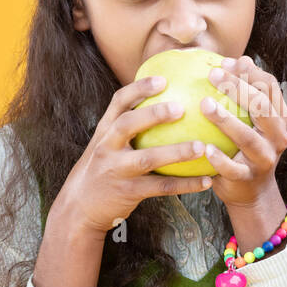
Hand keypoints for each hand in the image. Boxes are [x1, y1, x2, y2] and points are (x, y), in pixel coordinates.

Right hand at [54, 75, 214, 236]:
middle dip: (153, 114)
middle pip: (127, 125)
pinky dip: (185, 184)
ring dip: (177, 152)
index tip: (163, 79)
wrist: (80, 207)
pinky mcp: (128, 192)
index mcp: (104, 131)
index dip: (139, 88)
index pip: (118, 102)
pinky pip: (161, 187)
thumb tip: (164, 99)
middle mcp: (107, 147)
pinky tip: (207, 181)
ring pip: (148, 159)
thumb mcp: (106, 144)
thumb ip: (126, 126)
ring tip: (202, 146)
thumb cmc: (104, 169)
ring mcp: (117, 170)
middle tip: (182, 107)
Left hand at [199, 55, 286, 208]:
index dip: (250, 72)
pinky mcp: (249, 178)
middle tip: (213, 75)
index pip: (270, 87)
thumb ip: (247, 93)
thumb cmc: (244, 147)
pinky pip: (234, 169)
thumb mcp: (251, 120)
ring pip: (248, 137)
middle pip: (262, 107)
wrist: (251, 192)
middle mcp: (277, 136)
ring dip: (226, 120)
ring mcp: (265, 158)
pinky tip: (205, 148)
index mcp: (279, 117)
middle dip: (239, 89)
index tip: (225, 62)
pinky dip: (220, 159)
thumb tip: (238, 58)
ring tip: (205, 105)